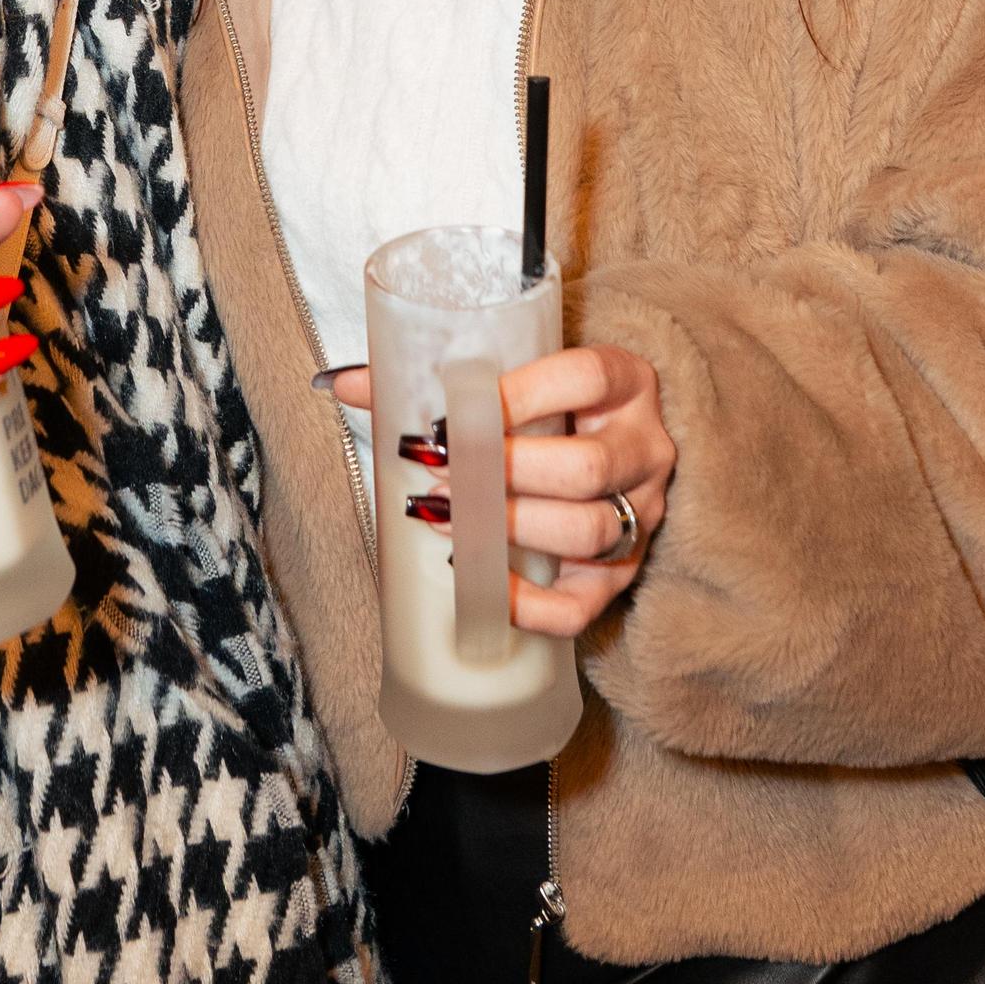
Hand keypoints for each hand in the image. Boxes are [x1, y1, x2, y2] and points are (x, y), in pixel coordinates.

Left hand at [321, 342, 673, 636]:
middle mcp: (645, 449)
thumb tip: (339, 383)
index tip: (452, 413)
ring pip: (587, 531)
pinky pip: (581, 606)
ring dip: (506, 529)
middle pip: (586, 466)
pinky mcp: (622, 574)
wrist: (605, 446)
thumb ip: (436, 378)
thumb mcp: (515, 381)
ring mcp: (641, 514)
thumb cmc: (549, 411)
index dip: (518, 395)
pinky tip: (477, 583)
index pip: (586, 377)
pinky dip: (524, 604)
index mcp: (626, 384)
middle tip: (438, 473)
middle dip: (500, 473)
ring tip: (446, 517)